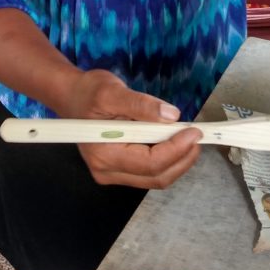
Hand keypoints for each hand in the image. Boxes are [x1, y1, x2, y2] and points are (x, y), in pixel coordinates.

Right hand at [55, 69, 202, 188]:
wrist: (72, 96)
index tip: (194, 131)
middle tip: (197, 136)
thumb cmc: (89, 92)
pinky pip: (149, 172)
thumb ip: (142, 105)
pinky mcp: (118, 170)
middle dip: (182, 158)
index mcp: (104, 154)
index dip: (176, 149)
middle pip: (156, 176)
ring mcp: (112, 174)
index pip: (150, 162)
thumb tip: (172, 116)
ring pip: (155, 178)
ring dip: (177, 161)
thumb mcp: (114, 91)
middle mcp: (106, 171)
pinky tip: (173, 142)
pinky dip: (167, 160)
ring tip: (188, 138)